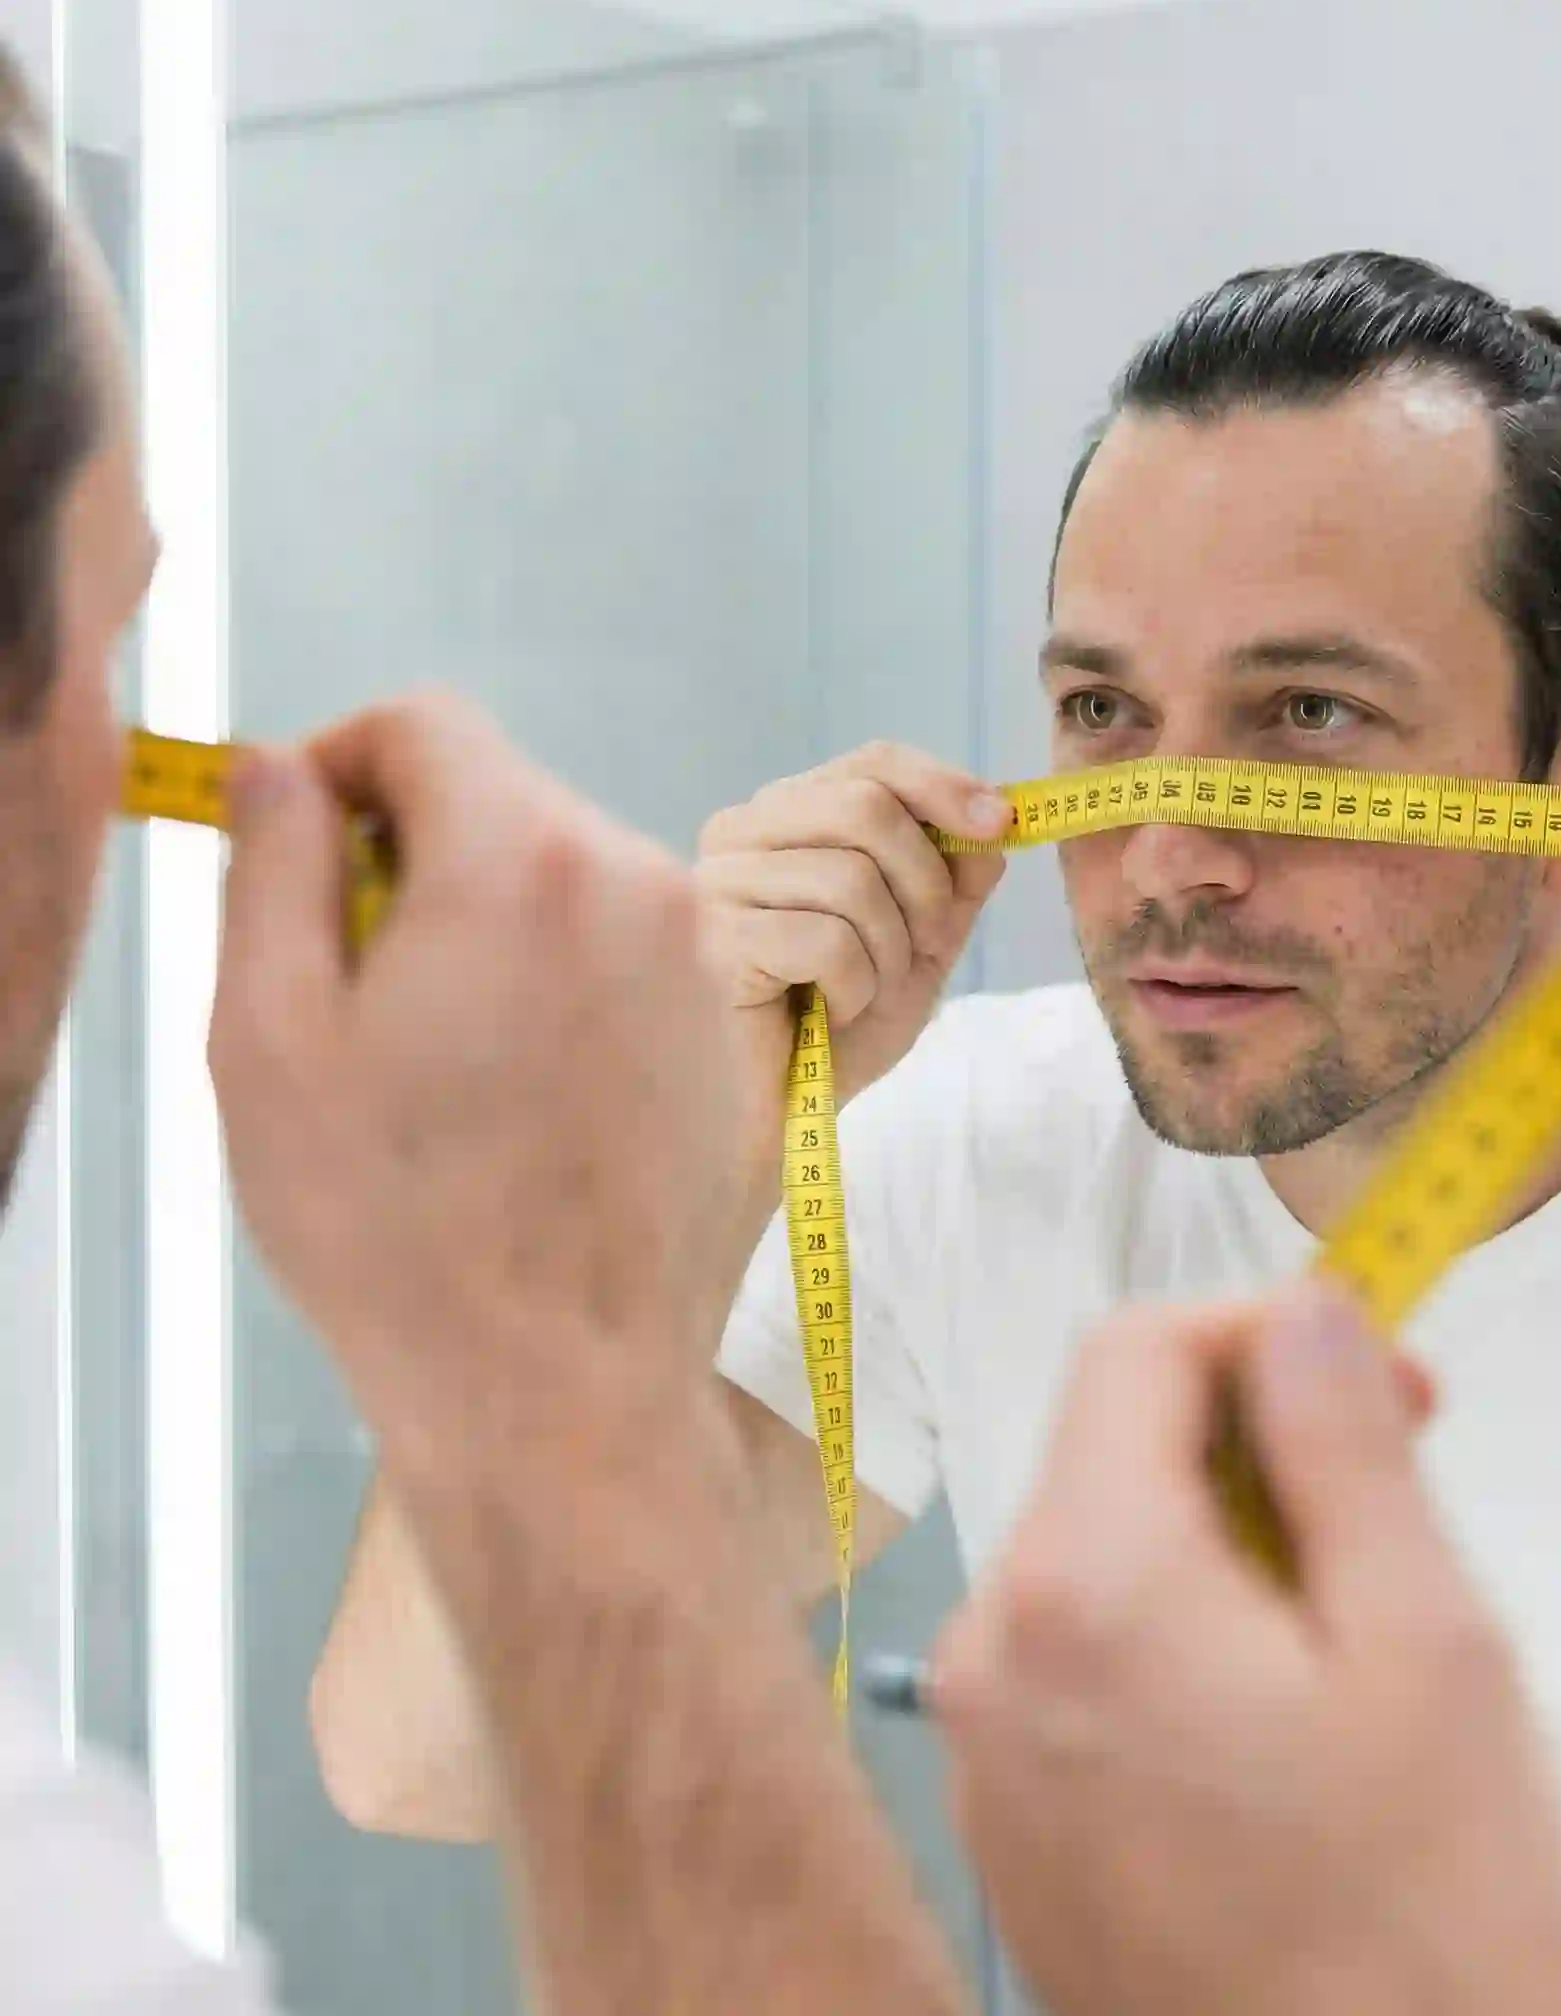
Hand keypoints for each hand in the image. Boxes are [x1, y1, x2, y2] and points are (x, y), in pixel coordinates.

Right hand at [210, 694, 751, 1499]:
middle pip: (503, 802)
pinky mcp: (736, 1033)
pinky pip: (631, 959)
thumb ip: (276, 867)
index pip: (425, 724)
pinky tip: (531, 1106)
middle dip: (417, 860)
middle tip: (362, 992)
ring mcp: (705, 961)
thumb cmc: (397, 1232)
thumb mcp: (271, 1040)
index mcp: (526, 862)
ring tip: (448, 1069)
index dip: (340, 766)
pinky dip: (569, 989)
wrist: (564, 1389)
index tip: (304, 850)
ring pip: (569, 882)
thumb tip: (285, 771)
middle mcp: (642, 883)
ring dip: (494, 931)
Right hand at [695, 743, 1008, 1190]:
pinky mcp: (715, 941)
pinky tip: (826, 1015)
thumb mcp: (920, 948)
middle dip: (923, 885)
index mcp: (785, 819)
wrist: (784, 1121)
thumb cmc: (837, 1032)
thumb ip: (954, 883)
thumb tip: (994, 823)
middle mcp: (740, 835)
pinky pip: (826, 939)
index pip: (871, 764)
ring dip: (887, 952)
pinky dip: (853, 987)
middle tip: (923, 947)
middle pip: (865, 807)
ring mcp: (718, 885)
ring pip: (850, 878)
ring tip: (860, 994)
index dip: (943, 786)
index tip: (1000, 824)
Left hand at [933, 1285, 1560, 2015]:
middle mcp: (992, 1649)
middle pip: (1111, 1453)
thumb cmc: (1421, 1916)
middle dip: (1255, 1443)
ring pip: (1103, 1558)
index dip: (1266, 1331)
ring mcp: (985, 1748)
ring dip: (1226, 1546)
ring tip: (1354, 1642)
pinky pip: (1082, 1664)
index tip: (1389, 1381)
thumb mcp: (1430, 1648)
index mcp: (1083, 1581)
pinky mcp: (1008, 1827)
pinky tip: (1280, 1733)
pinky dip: (1177, 1641)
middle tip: (1396, 1507)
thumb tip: (1306, 1305)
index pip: (1136, 1352)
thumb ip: (1347, 1448)